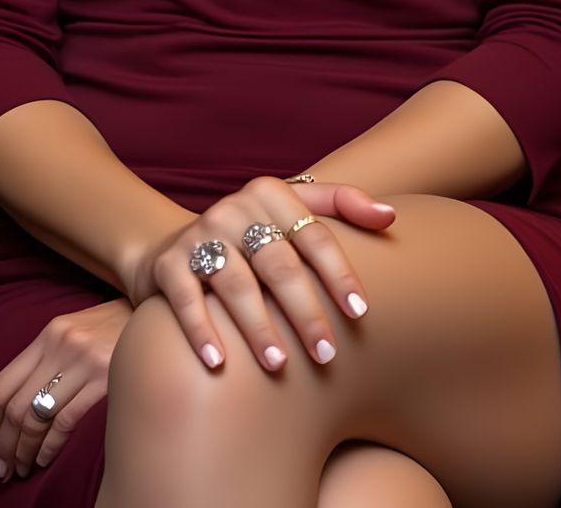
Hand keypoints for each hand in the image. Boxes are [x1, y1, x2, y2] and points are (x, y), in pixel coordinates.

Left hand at [0, 298, 132, 482]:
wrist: (156, 315)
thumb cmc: (113, 327)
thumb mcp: (74, 330)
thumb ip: (47, 356)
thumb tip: (17, 398)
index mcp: (47, 334)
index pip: (0, 384)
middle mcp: (61, 346)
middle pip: (15, 406)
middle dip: (3, 445)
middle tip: (1, 468)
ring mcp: (82, 362)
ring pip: (36, 417)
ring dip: (24, 451)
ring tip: (21, 468)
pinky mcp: (104, 379)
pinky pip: (65, 421)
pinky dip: (49, 446)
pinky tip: (44, 459)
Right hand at [125, 176, 394, 373]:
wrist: (172, 247)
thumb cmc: (252, 237)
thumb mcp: (291, 211)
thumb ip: (342, 206)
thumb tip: (391, 215)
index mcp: (269, 194)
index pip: (313, 234)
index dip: (338, 274)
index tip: (360, 314)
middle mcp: (234, 209)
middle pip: (278, 263)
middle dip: (304, 312)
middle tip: (326, 354)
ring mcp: (199, 235)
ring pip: (235, 284)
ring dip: (258, 328)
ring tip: (279, 365)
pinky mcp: (168, 264)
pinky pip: (187, 299)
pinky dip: (202, 330)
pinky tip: (219, 363)